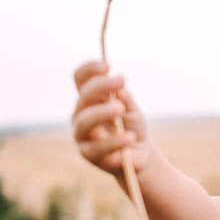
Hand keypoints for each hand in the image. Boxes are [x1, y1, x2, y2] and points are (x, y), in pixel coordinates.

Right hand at [71, 60, 152, 177]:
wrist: (139, 154)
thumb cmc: (132, 127)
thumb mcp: (132, 110)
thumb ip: (125, 99)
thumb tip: (118, 91)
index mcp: (89, 99)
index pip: (81, 79)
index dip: (90, 69)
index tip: (107, 65)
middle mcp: (80, 114)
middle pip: (84, 97)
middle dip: (101, 86)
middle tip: (122, 80)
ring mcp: (81, 135)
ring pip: (85, 121)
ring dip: (103, 112)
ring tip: (121, 108)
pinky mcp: (88, 154)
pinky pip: (98, 147)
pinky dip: (115, 141)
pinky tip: (130, 138)